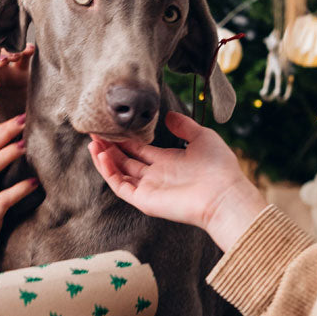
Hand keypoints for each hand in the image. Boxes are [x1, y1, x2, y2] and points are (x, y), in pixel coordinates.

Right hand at [88, 111, 266, 251]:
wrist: (224, 194)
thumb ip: (184, 126)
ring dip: (103, 158)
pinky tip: (102, 155)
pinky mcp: (144, 200)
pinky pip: (120, 186)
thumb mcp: (203, 137)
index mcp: (167, 162)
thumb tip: (168, 115)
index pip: (137, 149)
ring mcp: (148, 189)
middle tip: (93, 131)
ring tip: (92, 141)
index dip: (123, 138)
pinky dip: (108, 172)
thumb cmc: (219, 168)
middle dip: (108, 146)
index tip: (110, 125)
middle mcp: (155, 175)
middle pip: (124, 160)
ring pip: (118, 172)